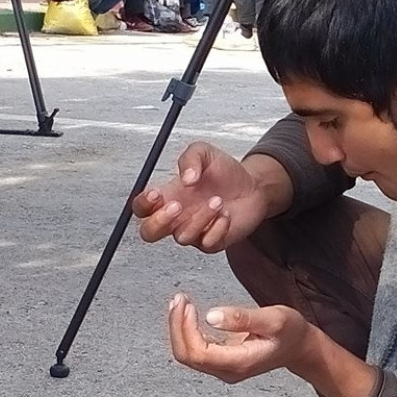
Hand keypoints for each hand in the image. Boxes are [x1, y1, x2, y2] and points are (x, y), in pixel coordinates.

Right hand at [132, 142, 269, 252]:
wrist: (255, 186)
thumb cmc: (225, 172)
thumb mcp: (205, 153)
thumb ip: (190, 158)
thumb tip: (185, 178)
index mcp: (168, 196)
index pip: (141, 208)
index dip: (142, 204)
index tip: (156, 193)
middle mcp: (177, 218)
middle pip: (149, 233)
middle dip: (158, 222)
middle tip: (178, 206)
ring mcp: (193, 232)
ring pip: (182, 237)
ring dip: (200, 217)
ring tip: (218, 200)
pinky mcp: (212, 242)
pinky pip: (206, 243)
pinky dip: (217, 228)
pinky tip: (226, 214)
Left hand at [168, 294, 316, 382]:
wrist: (300, 347)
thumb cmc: (290, 331)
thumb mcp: (273, 318)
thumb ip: (242, 318)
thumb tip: (210, 316)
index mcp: (239, 362)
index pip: (198, 352)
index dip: (185, 328)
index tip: (187, 304)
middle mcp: (228, 371)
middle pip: (187, 356)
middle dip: (177, 327)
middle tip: (179, 299)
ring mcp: (223, 369)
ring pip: (188, 355)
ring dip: (179, 329)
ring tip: (180, 302)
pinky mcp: (221, 362)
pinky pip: (195, 351)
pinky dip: (186, 332)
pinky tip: (187, 313)